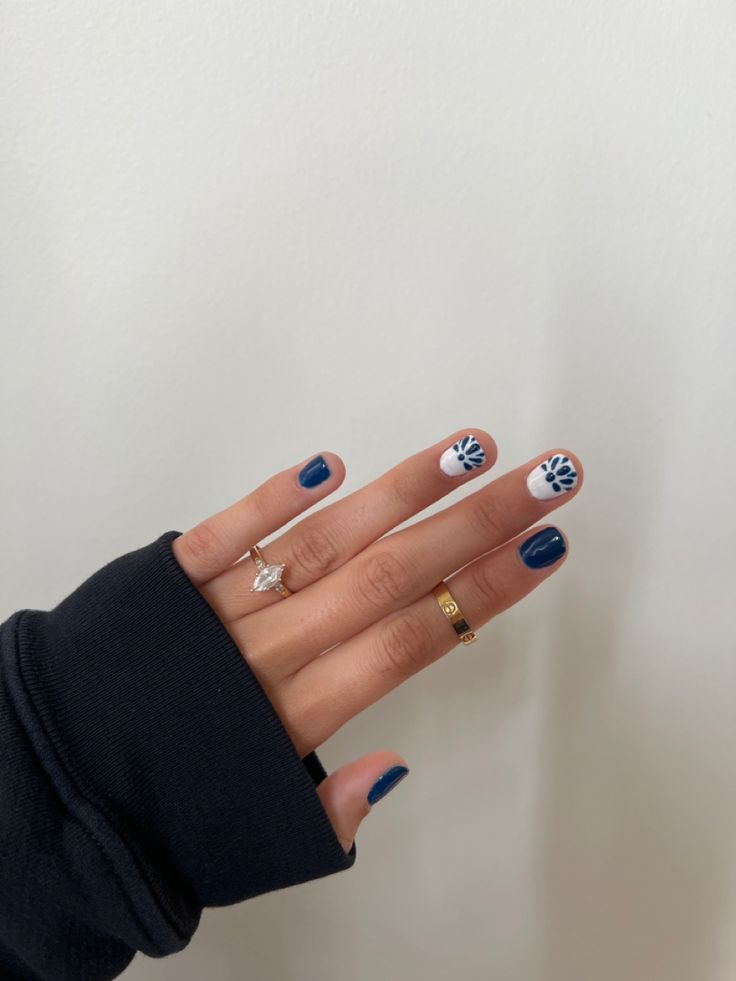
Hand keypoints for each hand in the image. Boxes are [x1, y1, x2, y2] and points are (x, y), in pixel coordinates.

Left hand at [171, 431, 582, 851]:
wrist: (53, 779)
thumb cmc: (163, 805)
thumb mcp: (254, 834)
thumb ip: (329, 810)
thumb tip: (394, 768)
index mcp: (292, 718)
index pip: (410, 641)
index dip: (483, 591)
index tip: (544, 548)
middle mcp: (265, 654)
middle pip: (389, 579)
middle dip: (476, 525)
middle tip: (546, 478)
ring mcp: (217, 609)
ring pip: (325, 542)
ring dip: (400, 494)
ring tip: (467, 452)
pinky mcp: (167, 580)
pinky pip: (227, 534)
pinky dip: (274, 500)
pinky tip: (330, 466)